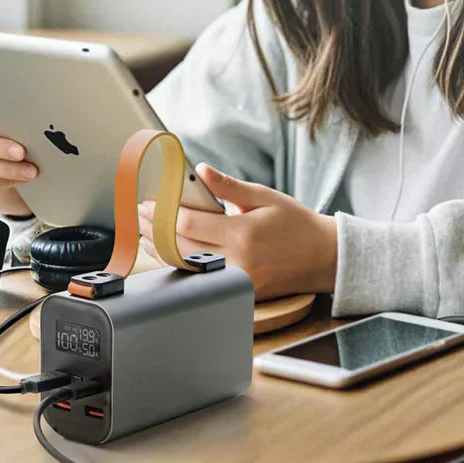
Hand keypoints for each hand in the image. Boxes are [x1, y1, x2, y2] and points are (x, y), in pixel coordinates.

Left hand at [138, 164, 337, 299]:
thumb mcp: (265, 197)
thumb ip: (229, 187)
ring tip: (144, 234)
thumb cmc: (296, 224)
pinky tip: (168, 254)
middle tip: (140, 215)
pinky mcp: (239, 291)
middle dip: (155, 229)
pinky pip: (202, 278)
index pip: (189, 223)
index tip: (148, 203)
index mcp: (244, 234)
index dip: (162, 213)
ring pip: (187, 265)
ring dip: (161, 250)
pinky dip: (181, 264)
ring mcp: (238, 281)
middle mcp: (238, 261)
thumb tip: (200, 171)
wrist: (324, 257)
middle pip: (181, 246)